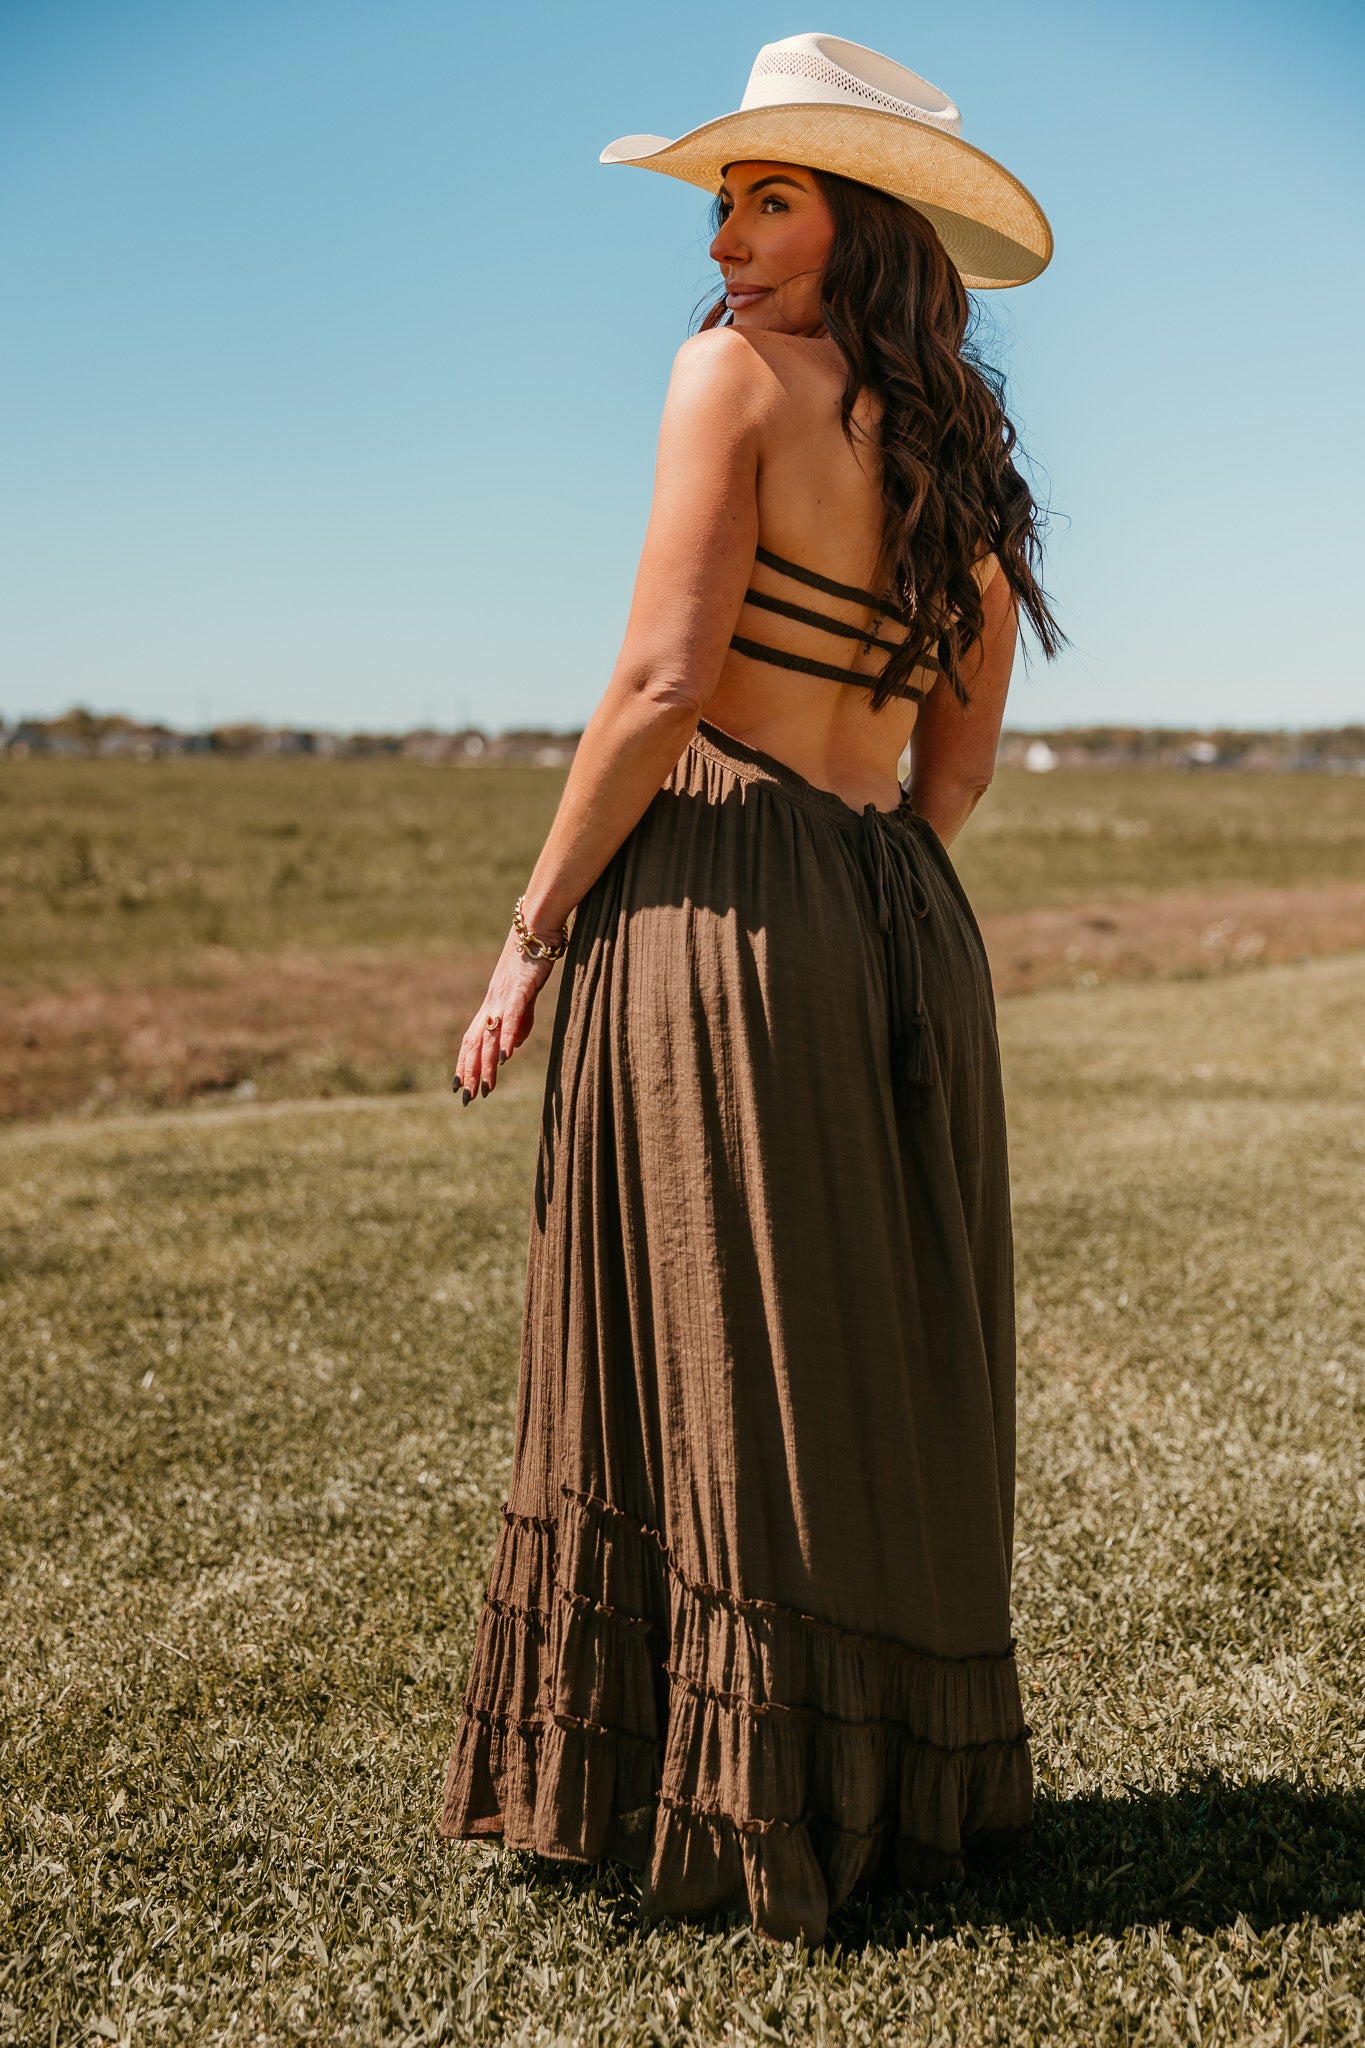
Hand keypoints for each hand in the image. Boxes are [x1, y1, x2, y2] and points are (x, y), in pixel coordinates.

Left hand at [454, 927, 557, 1101]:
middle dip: (469, 1072)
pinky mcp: (520, 988)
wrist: (537, 928)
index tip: (459, 1086)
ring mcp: (504, 996)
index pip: (472, 1039)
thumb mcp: (525, 997)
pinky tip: (504, 1058)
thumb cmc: (532, 960)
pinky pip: (511, 1018)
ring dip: (486, 1064)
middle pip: (475, 1042)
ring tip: (484, 1087)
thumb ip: (519, 1022)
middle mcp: (492, 1003)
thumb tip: (510, 1048)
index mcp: (492, 1005)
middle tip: (467, 1098)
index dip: (464, 1063)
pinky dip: (506, 1038)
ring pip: (490, 1036)